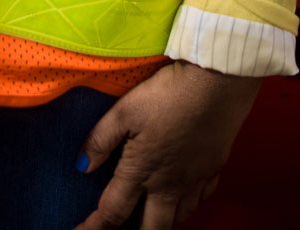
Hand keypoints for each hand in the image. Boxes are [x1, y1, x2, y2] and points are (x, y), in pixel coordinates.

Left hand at [73, 62, 262, 228]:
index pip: (113, 212)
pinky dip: (188, 205)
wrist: (218, 84)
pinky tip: (183, 195)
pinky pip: (200, 200)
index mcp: (142, 172)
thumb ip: (100, 140)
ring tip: (149, 215)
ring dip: (160, 221)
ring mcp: (194, 180)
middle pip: (150, 229)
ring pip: (178, 218)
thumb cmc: (169, 94)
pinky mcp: (214, 168)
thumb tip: (81, 165)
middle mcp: (169, 185)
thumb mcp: (125, 110)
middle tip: (120, 227)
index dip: (93, 227)